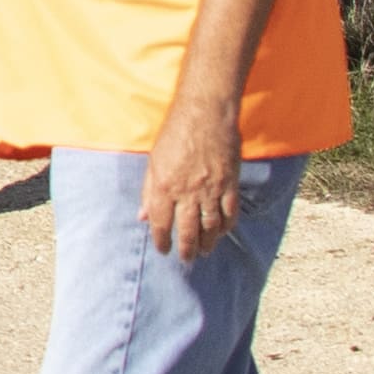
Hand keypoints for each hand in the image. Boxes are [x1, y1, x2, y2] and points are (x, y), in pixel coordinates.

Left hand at [139, 104, 246, 257]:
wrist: (205, 114)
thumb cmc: (175, 134)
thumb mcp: (153, 161)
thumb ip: (149, 191)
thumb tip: (142, 216)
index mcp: (164, 186)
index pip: (162, 224)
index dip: (162, 241)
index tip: (163, 251)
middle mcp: (188, 192)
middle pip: (188, 230)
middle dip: (186, 249)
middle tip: (186, 259)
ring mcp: (211, 189)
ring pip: (211, 226)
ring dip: (208, 242)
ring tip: (204, 251)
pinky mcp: (230, 184)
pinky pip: (230, 213)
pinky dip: (226, 226)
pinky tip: (222, 233)